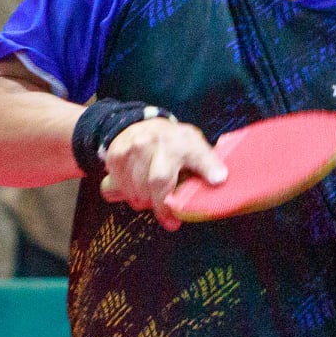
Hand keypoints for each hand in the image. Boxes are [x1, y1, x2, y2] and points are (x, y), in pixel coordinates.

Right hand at [96, 118, 226, 230]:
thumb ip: (208, 164)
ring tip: (151, 195)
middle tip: (166, 212)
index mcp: (183, 141)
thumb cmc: (173, 143)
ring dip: (144, 201)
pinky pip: (120, 188)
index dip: (200, 177)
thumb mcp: (196, 147)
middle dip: (161, 206)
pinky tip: (137, 187)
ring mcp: (133, 147)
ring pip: (136, 192)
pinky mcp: (115, 155)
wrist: (141, 125)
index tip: (191, 207)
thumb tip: (219, 180)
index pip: (192, 161)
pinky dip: (129, 194)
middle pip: (155, 185)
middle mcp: (156, 141)